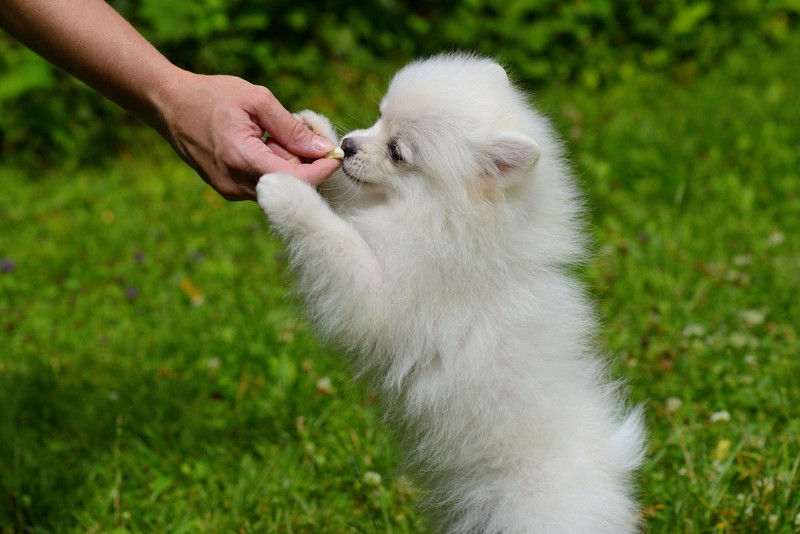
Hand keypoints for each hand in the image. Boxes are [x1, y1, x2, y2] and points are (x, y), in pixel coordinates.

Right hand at [159, 72, 340, 200]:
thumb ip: (291, 128)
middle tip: (300, 132)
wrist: (169, 105)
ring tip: (272, 135)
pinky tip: (261, 144)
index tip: (335, 154)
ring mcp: (229, 190)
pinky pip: (261, 183)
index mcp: (242, 159)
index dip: (321, 170)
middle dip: (302, 163)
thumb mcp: (256, 100)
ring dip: (285, 164)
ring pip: (276, 186)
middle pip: (288, 186)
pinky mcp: (227, 189)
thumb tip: (322, 148)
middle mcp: (235, 183)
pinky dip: (270, 166)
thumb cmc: (212, 96)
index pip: (296, 180)